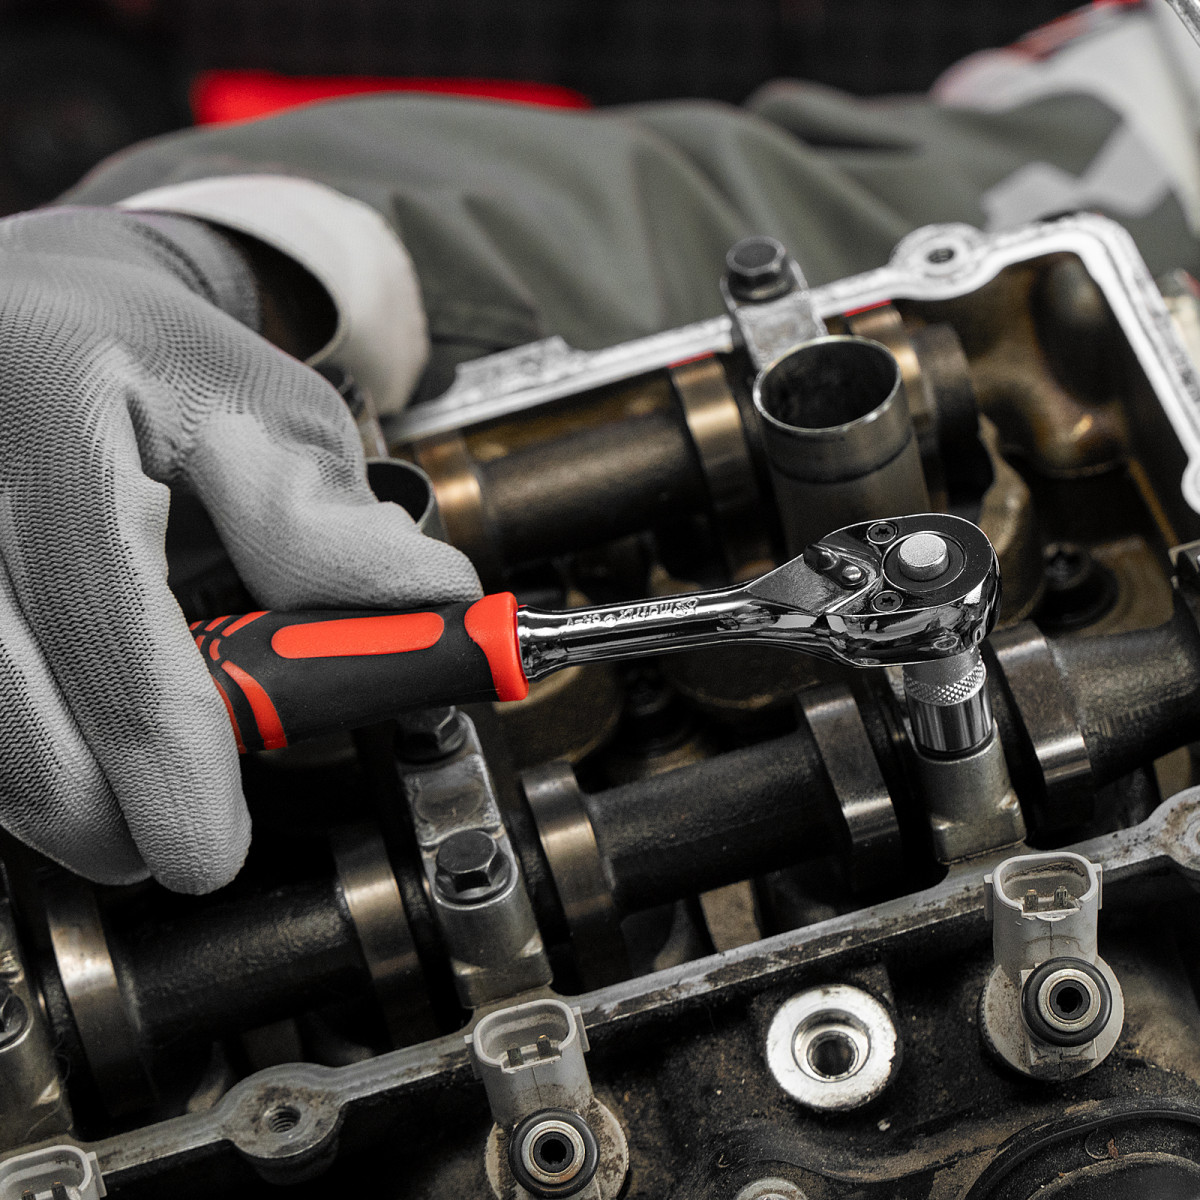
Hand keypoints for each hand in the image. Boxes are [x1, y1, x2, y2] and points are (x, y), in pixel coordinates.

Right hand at [0, 207, 479, 892]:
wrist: (42, 318)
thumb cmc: (156, 365)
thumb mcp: (271, 416)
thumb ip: (332, 529)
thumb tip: (427, 613)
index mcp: (62, 415)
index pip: (110, 628)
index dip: (164, 758)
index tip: (202, 843)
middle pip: (10, 706)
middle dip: (99, 804)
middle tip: (170, 832)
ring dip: (57, 780)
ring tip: (128, 767)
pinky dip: (23, 740)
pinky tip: (68, 722)